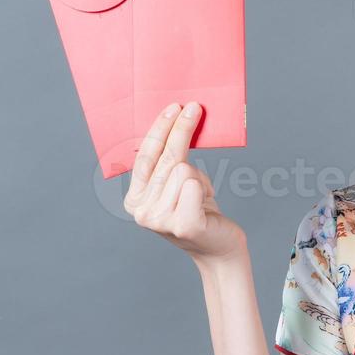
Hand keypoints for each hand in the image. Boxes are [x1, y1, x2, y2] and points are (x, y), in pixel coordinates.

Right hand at [123, 101, 245, 263]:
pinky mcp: (183, 225)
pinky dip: (204, 187)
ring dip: (199, 177)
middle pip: (165, 159)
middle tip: (194, 108)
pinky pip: (194, 185)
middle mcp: (141, 211)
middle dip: (181, 131)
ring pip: (183, 170)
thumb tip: (177, 119)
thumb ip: (169, 161)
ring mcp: (160, 220)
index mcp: (134, 200)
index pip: (145, 157)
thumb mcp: (178, 183)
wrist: (219, 246)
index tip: (174, 107)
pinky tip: (206, 205)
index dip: (159, 130)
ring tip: (201, 196)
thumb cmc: (199, 209)